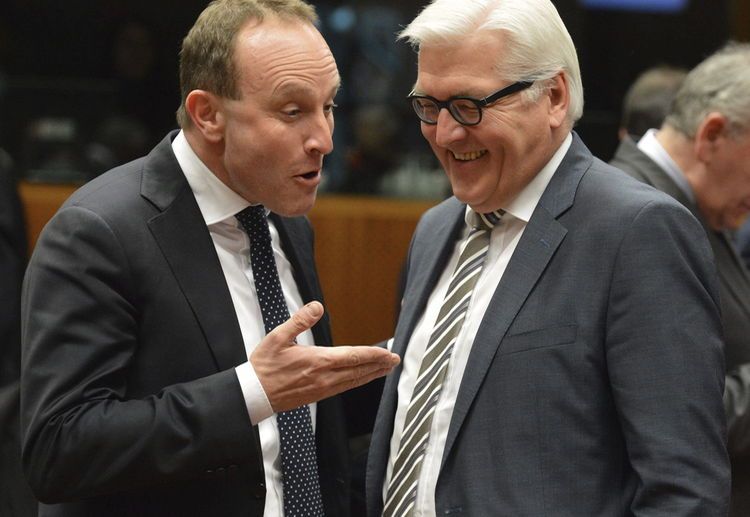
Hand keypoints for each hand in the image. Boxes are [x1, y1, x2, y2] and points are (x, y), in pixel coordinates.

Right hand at [250, 301, 399, 412]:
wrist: (254, 395)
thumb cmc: (264, 366)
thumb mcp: (278, 337)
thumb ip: (300, 320)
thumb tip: (317, 306)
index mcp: (319, 361)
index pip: (354, 356)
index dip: (374, 355)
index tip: (389, 353)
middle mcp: (325, 377)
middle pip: (360, 371)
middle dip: (380, 365)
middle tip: (395, 361)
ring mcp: (323, 389)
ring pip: (354, 381)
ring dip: (372, 374)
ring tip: (385, 369)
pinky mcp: (318, 395)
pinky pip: (344, 388)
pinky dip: (358, 382)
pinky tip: (361, 378)